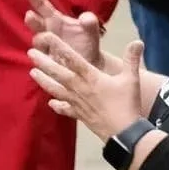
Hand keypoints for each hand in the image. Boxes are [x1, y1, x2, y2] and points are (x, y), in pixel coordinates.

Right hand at [23, 0, 105, 71]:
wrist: (89, 65)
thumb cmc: (87, 43)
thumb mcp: (92, 32)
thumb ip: (90, 23)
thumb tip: (87, 17)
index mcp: (56, 20)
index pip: (43, 7)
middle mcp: (46, 32)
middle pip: (36, 24)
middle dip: (32, 20)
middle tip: (30, 15)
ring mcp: (44, 47)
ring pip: (37, 42)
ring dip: (39, 40)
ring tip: (43, 39)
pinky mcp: (46, 62)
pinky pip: (40, 59)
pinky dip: (42, 57)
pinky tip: (47, 58)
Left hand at [31, 32, 152, 141]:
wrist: (123, 132)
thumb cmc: (127, 104)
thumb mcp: (132, 79)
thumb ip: (132, 59)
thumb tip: (138, 41)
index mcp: (90, 77)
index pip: (71, 58)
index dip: (58, 46)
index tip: (45, 36)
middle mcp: (79, 88)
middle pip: (57, 72)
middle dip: (42, 61)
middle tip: (30, 52)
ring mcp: (76, 102)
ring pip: (55, 89)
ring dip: (43, 80)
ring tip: (32, 72)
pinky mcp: (78, 114)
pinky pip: (64, 109)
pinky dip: (57, 105)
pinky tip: (51, 103)